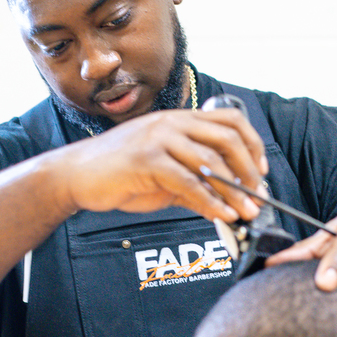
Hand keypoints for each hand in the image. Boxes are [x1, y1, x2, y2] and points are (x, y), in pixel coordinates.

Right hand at [58, 107, 268, 221]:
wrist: (76, 175)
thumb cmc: (118, 173)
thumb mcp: (164, 174)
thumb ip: (194, 183)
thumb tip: (226, 202)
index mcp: (178, 120)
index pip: (229, 121)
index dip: (252, 145)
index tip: (261, 171)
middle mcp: (171, 123)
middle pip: (227, 139)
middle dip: (249, 171)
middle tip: (257, 196)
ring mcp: (158, 139)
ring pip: (211, 162)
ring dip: (235, 191)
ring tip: (245, 211)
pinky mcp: (146, 160)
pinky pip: (188, 182)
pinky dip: (210, 202)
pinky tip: (221, 215)